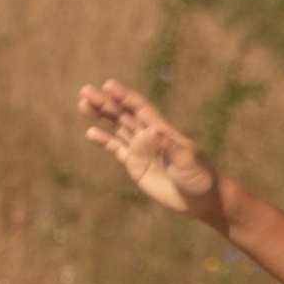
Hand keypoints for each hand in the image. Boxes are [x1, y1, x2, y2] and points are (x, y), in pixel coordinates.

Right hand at [79, 77, 220, 218]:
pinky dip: (104, 140)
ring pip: (116, 127)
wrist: (200, 198)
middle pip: (123, 114)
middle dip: (105, 102)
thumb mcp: (187, 161)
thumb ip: (168, 146)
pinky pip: (116, 149)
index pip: (139, 108)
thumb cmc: (199, 177)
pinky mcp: (135, 164)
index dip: (124, 96)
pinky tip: (90, 132)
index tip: (108, 85)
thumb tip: (149, 131)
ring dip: (100, 115)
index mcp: (162, 129)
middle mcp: (148, 135)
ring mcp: (141, 149)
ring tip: (83, 102)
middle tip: (85, 90)